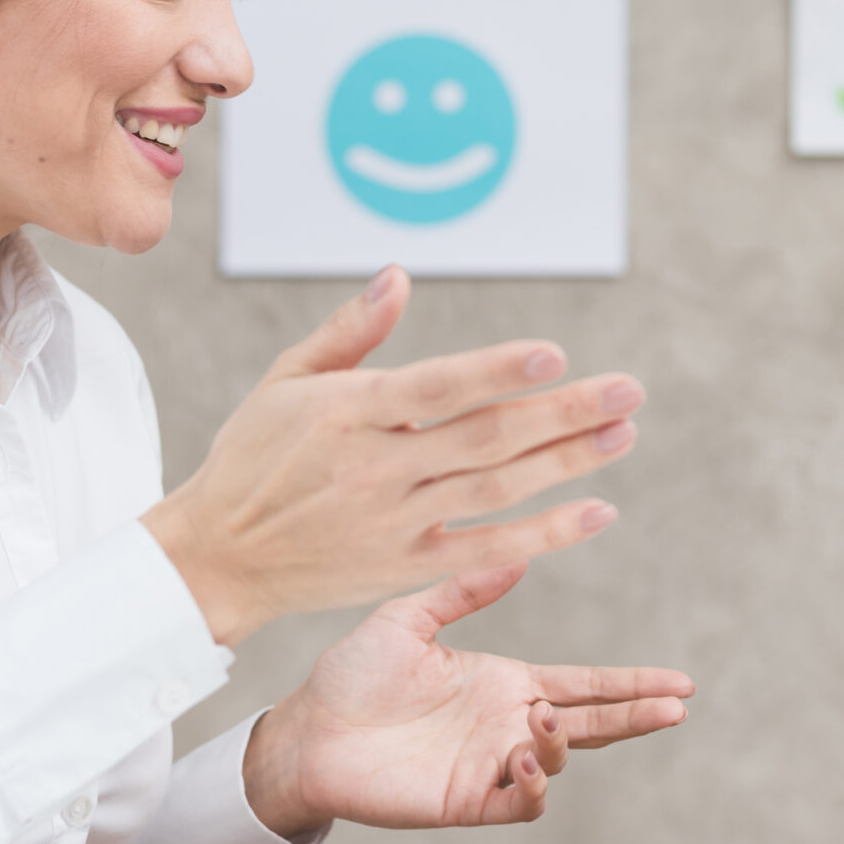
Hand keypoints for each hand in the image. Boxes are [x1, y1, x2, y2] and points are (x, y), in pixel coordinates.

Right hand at [142, 267, 641, 644]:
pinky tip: (596, 510)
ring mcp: (393, 523)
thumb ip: (349, 331)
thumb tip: (400, 275)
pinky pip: (487, 550)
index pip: (436, 388)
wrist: (215, 557)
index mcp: (347, 414)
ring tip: (623, 434)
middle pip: (485, 437)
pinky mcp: (403, 567)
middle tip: (628, 390)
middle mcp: (375, 468)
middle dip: (564, 412)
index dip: (496, 371)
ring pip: (496, 489)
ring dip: (567, 462)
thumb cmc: (253, 457)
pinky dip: (545, 533)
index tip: (555, 354)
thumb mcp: (286, 381)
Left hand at [241, 564, 693, 837]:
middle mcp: (507, 723)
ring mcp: (489, 764)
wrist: (305, 730)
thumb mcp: (409, 618)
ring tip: (541, 722)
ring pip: (557, 763)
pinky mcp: (464, 800)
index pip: (585, 683)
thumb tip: (520, 555)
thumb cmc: (352, 674)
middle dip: (635, 716)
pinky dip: (532, 786)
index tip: (681, 683)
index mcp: (505, 680)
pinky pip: (519, 803)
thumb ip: (464, 589)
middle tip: (676, 708)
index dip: (631, 683)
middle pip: (591, 723)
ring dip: (562, 743)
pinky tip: (520, 758)